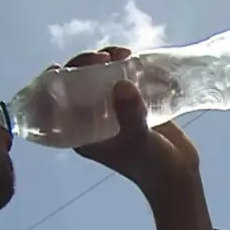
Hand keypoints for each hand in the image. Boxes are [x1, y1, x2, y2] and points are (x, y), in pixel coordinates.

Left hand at [51, 47, 215, 229]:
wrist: (179, 175)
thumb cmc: (152, 166)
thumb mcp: (139, 141)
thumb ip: (130, 115)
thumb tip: (122, 85)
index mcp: (82, 134)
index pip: (55, 106)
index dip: (51, 85)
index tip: (60, 67)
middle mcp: (92, 120)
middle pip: (76, 85)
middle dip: (84, 65)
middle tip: (103, 57)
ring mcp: (112, 111)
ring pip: (99, 78)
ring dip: (107, 62)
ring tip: (123, 54)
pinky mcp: (131, 104)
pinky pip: (121, 78)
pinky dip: (126, 66)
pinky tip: (136, 58)